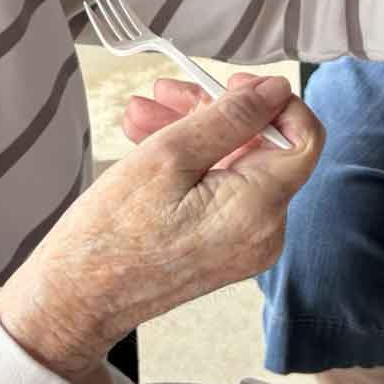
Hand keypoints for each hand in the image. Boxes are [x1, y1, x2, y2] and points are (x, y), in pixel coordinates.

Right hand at [0, 73, 321, 382]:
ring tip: (141, 115)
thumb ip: (231, 116)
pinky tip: (149, 142)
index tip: (235, 85)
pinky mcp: (225, 249)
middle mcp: (265, 231)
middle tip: (167, 92)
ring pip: (236, 165)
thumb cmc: (113, 232)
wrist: (78, 298)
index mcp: (259, 208)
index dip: (275, 103)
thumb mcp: (170, 155)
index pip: (305, 138)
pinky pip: (222, 191)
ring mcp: (246, 244)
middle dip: (214, 112)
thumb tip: (276, 89)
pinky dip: (192, 164)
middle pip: (262, 148)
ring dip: (193, 133)